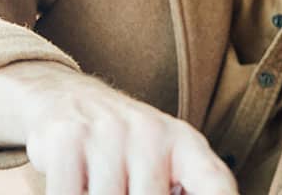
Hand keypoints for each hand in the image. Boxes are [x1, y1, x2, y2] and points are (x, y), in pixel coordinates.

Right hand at [0, 62, 236, 194]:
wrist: (68, 96)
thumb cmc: (125, 143)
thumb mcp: (163, 158)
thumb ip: (179, 185)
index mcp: (185, 143)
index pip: (214, 182)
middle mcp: (153, 133)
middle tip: (124, 191)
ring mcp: (111, 133)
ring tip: (95, 186)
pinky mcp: (68, 138)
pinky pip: (67, 194)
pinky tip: (76, 185)